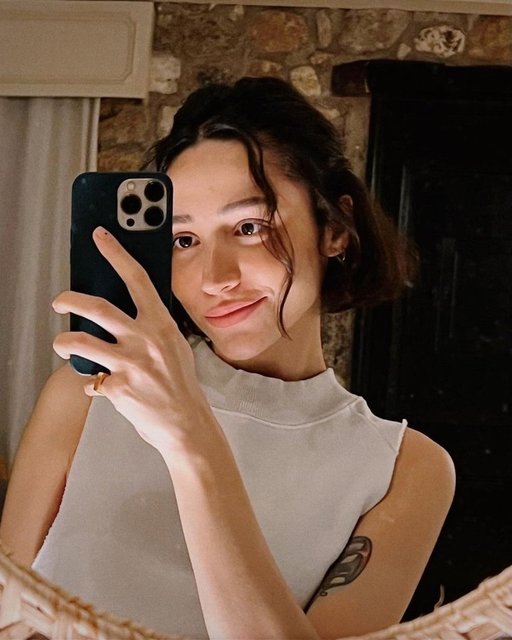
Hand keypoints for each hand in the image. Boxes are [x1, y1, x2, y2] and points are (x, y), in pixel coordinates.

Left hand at [52, 227, 208, 453]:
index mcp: (161, 324)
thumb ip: (152, 327)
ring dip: (63, 342)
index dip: (117, 253)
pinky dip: (91, 382)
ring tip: (62, 344)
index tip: (101, 237)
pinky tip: (99, 385)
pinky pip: (91, 379)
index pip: (137, 279)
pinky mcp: (117, 387)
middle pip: (96, 307)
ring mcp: (130, 363)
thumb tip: (128, 311)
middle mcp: (144, 339)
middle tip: (59, 301)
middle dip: (69, 299)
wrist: (186, 422)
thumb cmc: (180, 384)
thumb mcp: (175, 346)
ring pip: (79, 341)